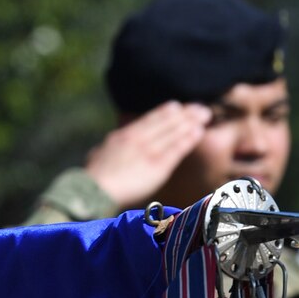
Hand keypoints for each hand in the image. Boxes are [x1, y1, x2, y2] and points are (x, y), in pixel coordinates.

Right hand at [82, 101, 212, 208]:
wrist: (93, 190)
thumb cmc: (94, 178)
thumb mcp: (100, 154)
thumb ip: (113, 146)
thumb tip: (113, 143)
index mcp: (124, 135)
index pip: (149, 120)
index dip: (165, 112)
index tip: (177, 107)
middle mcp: (138, 139)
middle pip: (165, 123)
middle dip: (184, 114)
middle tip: (200, 108)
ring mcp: (148, 151)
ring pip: (173, 133)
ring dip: (190, 123)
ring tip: (204, 116)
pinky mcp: (156, 166)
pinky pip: (176, 149)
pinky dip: (187, 140)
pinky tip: (198, 132)